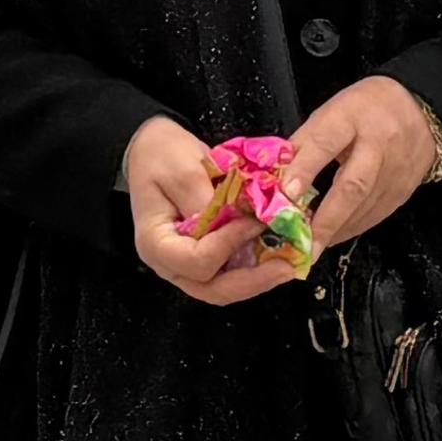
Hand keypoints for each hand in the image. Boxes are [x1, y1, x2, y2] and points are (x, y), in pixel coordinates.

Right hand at [124, 117, 294, 304]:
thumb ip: (206, 201)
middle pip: (213, 289)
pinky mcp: (204, 258)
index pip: (197, 261)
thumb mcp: (183, 169)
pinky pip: (230, 274)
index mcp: (156, 244)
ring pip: (225, 288)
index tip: (255, 221)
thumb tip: (238, 223)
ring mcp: (187, 266)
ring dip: (259, 279)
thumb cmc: (161, 156)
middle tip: (287, 266)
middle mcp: (170, 265)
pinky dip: (255, 269)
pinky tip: (278, 256)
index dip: (230, 244)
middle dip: (254, 280)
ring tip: (289, 264)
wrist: (152, 151)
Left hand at [285, 75, 441, 251]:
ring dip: (335, 230)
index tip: (286, 194)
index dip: (305, 168)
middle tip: (303, 244)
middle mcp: (378, 145)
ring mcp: (395, 171)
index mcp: (353, 116)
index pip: (326, 142)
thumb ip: (306, 143)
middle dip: (325, 218)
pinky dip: (351, 230)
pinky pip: (375, 216)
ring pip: (364, 207)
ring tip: (310, 248)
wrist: (421, 112)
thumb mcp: (332, 111)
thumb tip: (279, 176)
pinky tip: (332, 238)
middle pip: (352, 185)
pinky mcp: (403, 191)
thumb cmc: (366, 109)